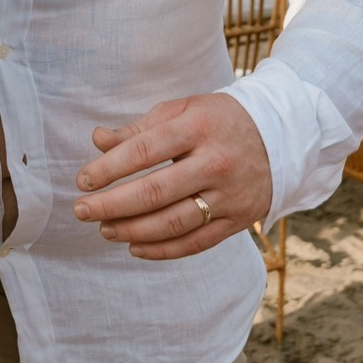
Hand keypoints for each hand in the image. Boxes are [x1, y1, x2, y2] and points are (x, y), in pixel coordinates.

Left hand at [71, 93, 273, 259]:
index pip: (144, 151)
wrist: (279, 138)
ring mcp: (229, 195)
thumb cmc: (217, 122)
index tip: (83, 181)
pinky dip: (161, 250)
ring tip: (105, 229)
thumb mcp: (182, 111)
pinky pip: (194, 243)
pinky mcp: (238, 220)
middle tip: (82, 211)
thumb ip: (139, 129)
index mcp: (198, 127)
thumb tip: (98, 141)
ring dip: (131, 230)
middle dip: (111, 205)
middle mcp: (215, 162)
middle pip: (154, 192)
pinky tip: (134, 247)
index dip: (108, 168)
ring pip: (172, 223)